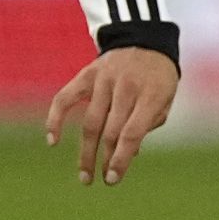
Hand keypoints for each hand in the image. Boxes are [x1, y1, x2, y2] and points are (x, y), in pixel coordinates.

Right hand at [45, 48, 178, 185]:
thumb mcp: (165, 99)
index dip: (121, 159)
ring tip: (84, 175)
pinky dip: (55, 118)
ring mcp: (105, 78)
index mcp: (151, 94)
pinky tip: (53, 140)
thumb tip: (128, 154)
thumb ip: (148, 125)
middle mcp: (126, 85)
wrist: (146, 38)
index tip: (112, 179)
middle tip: (101, 181)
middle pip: (111, 130)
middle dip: (105, 159)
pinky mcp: (88, 73)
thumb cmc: (158, 77)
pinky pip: (66, 97)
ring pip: (91, 121)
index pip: (132, 133)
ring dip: (85, 151)